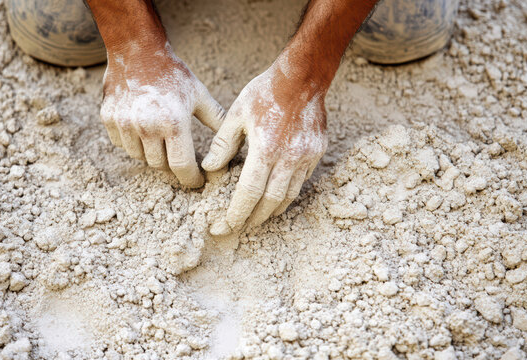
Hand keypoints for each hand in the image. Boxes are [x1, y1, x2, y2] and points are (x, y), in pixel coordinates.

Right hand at [101, 44, 224, 187]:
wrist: (136, 50)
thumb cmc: (172, 73)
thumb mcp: (198, 95)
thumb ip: (216, 120)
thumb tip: (232, 144)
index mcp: (174, 122)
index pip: (181, 166)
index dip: (190, 179)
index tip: (197, 182)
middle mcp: (147, 126)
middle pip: (160, 165)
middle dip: (172, 165)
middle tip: (180, 158)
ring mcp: (125, 124)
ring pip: (140, 157)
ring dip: (152, 153)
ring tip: (160, 140)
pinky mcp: (109, 120)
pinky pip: (122, 145)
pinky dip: (133, 143)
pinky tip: (141, 129)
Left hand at [202, 59, 328, 233]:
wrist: (304, 76)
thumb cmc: (265, 92)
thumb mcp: (236, 114)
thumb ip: (223, 144)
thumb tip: (210, 169)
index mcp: (266, 149)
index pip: (249, 193)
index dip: (236, 213)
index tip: (224, 226)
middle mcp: (289, 158)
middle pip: (270, 202)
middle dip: (253, 219)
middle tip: (238, 228)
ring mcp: (307, 157)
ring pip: (289, 196)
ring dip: (271, 211)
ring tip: (256, 218)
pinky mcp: (317, 152)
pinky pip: (301, 181)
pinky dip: (286, 193)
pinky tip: (274, 195)